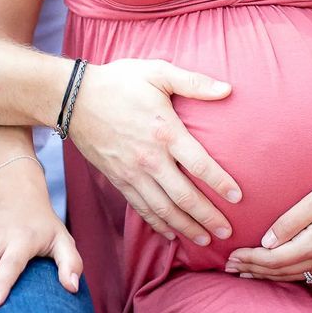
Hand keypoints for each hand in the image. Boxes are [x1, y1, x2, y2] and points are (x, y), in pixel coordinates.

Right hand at [70, 59, 240, 245]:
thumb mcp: (157, 72)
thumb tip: (227, 89)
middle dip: (208, 217)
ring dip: (186, 227)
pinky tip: (169, 234)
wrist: (73, 98)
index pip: (200, 165)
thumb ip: (193, 82)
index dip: (221, 184)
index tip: (238, 197)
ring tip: (205, 240)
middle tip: (228, 232)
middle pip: (184, 197)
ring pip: (163, 210)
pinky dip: (157, 224)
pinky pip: (140, 208)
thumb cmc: (118, 82)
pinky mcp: (118, 179)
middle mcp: (150, 159)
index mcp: (165, 132)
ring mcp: (132, 173)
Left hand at [225, 163, 311, 282]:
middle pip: (279, 271)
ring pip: (292, 275)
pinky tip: (278, 273)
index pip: (272, 259)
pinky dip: (286, 274)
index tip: (231, 257)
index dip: (250, 259)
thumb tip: (267, 243)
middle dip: (253, 270)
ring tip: (247, 273)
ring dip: (267, 275)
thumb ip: (289, 223)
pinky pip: (305, 273)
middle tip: (230, 268)